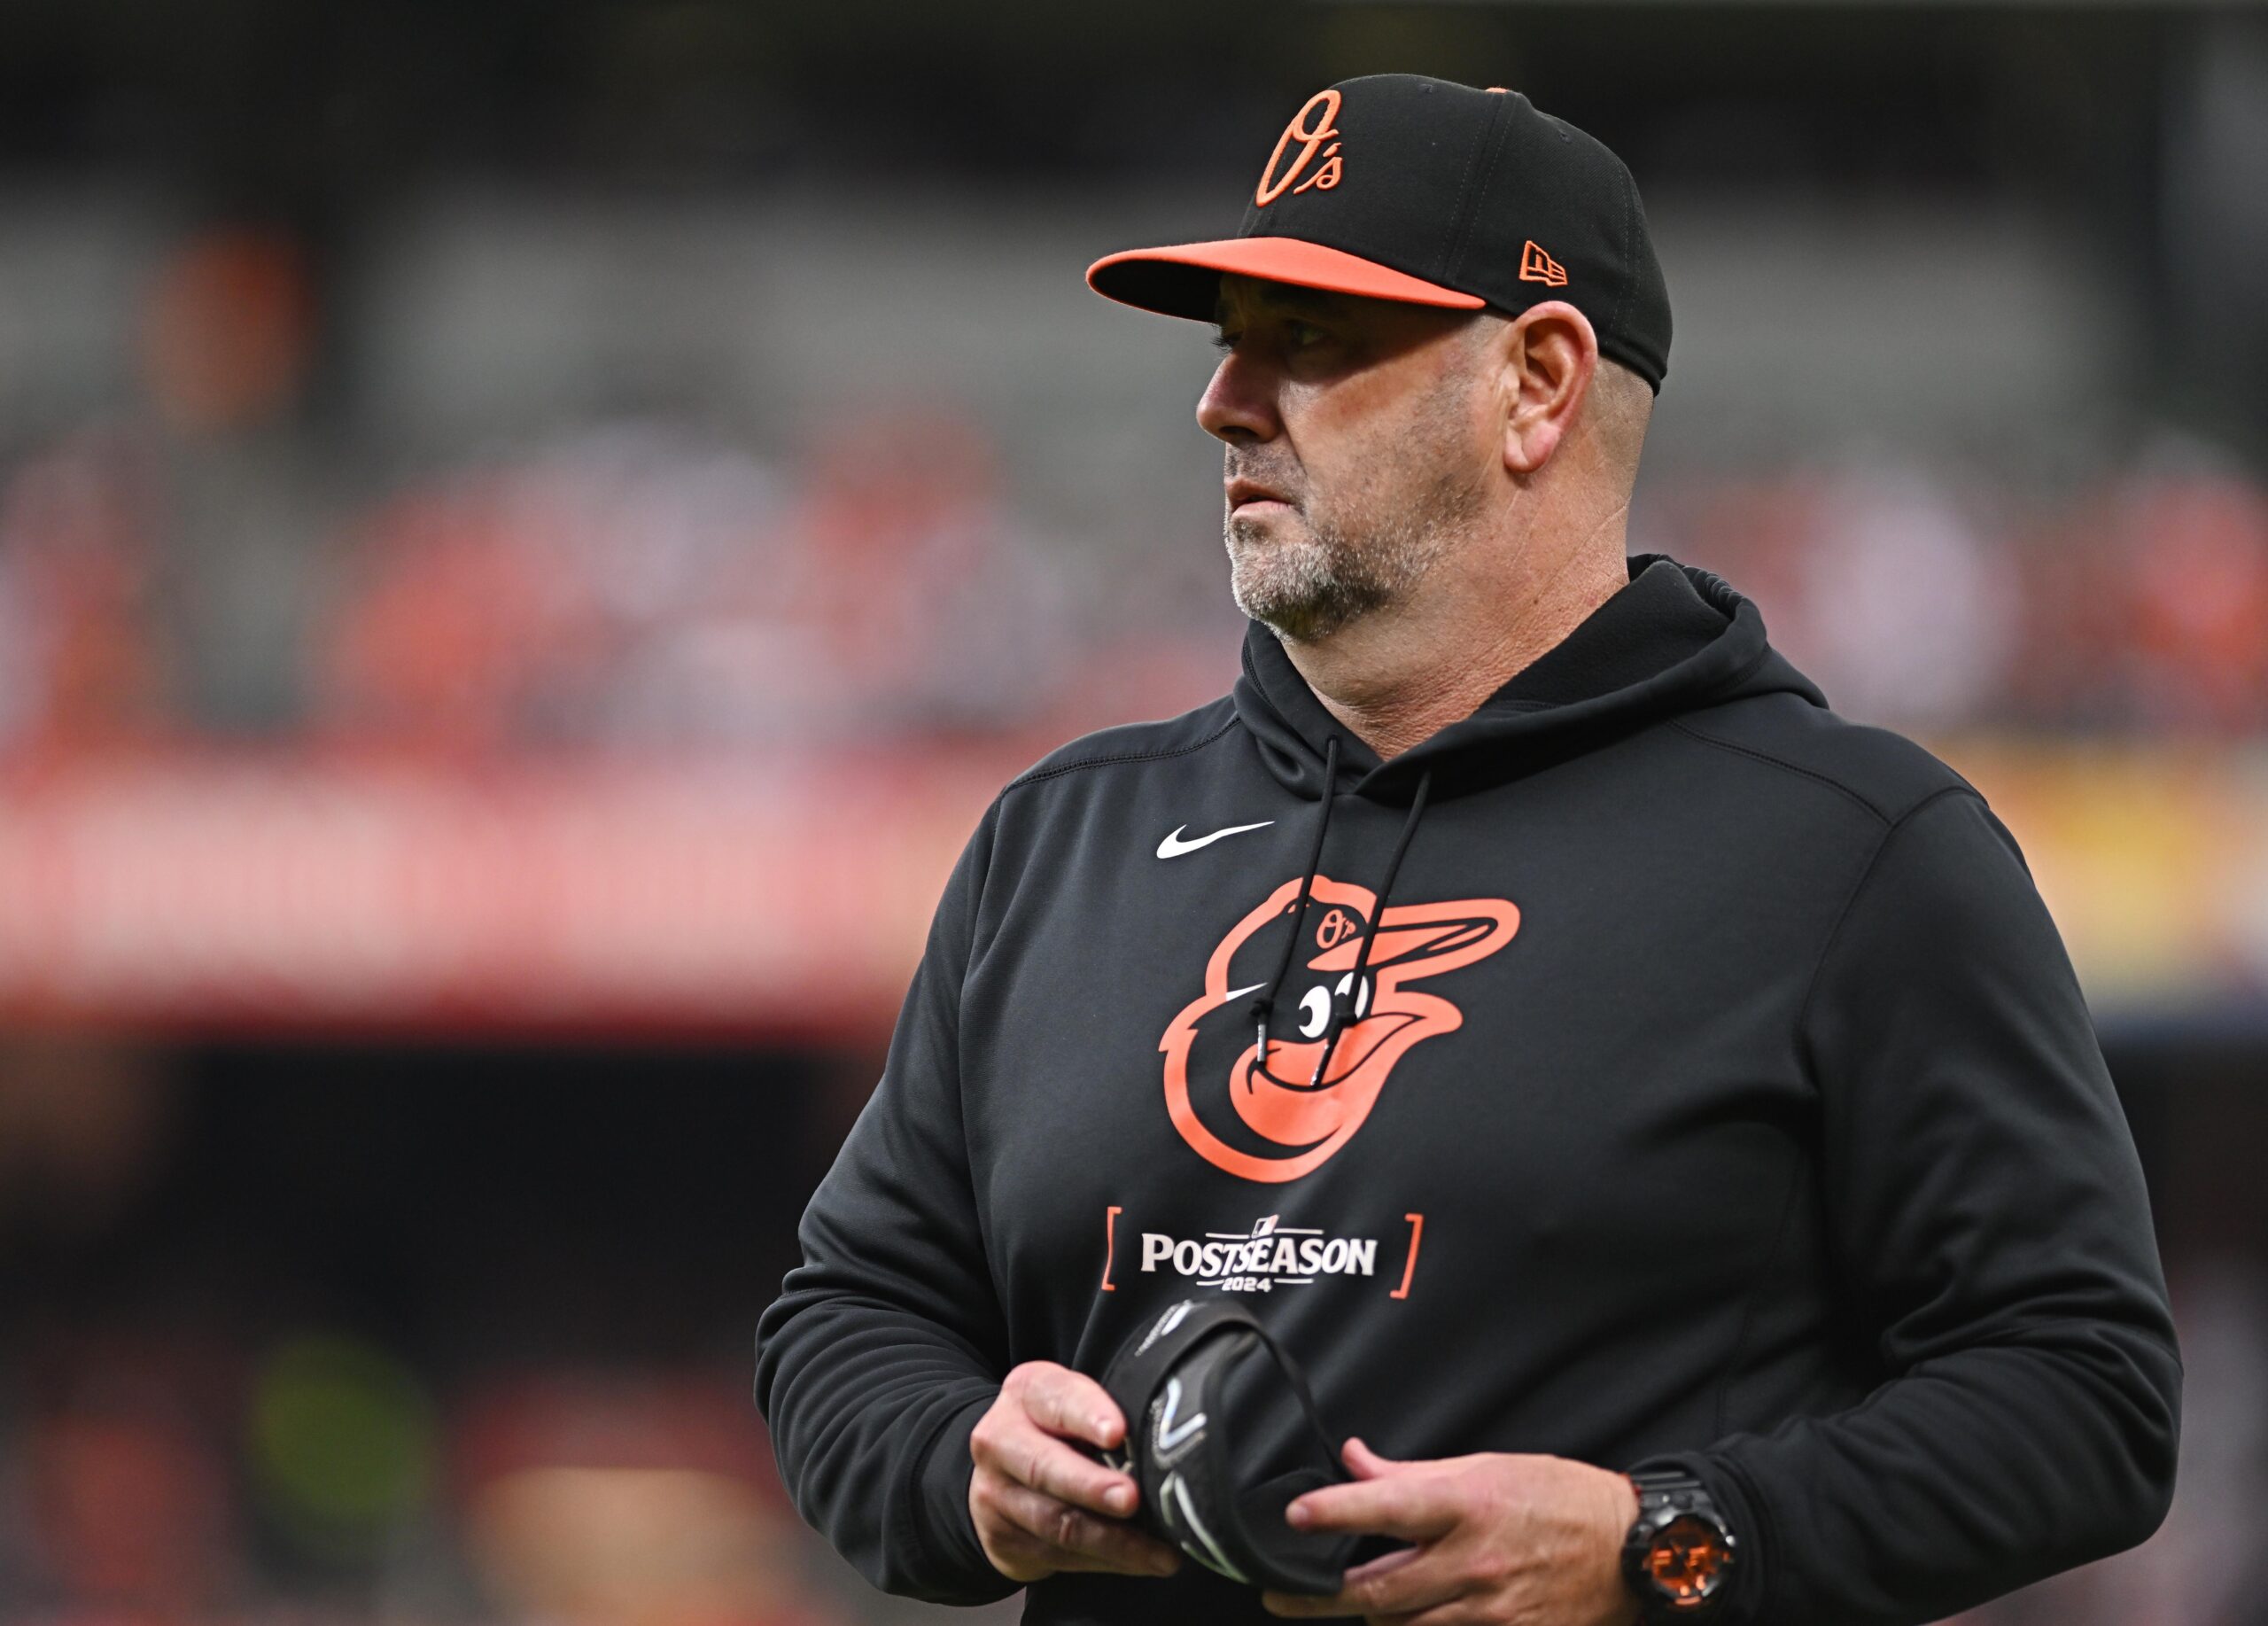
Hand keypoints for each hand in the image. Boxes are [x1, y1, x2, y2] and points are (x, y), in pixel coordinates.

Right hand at [967, 1360, 1182, 1583]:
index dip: (1088, 1415)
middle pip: (1044, 1468)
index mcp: (1026, 1392)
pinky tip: (1140, 1562)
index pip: (1056, 1399)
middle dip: (1092, 1487)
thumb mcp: (1075, 1402)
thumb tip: (1170, 1439)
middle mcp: (1000, 1440)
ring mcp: (995, 1494)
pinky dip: (1107, 1562)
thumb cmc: (1060, 1428)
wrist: (1002, 1469)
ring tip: (1159, 1553)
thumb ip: (1109, 1411)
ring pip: (1056, 1523)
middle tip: (1132, 1499)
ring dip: (1113, 1542)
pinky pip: (1059, 1556)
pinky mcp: (1002, 1539)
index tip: (1118, 1433)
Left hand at [1261, 1439, 1639, 1624]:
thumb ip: (1413, 1474)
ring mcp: (1492, 1613)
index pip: (1386, 1507)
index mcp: (1468, 1506)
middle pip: (1378, 1591)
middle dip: (1320, 1594)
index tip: (1295, 1515)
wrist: (1632, 1552)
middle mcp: (1474, 1563)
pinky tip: (1404, 1621)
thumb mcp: (1487, 1468)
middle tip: (1282, 1593)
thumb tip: (1354, 1461)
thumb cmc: (1559, 1499)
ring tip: (1350, 1602)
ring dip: (1370, 1617)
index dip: (1335, 1512)